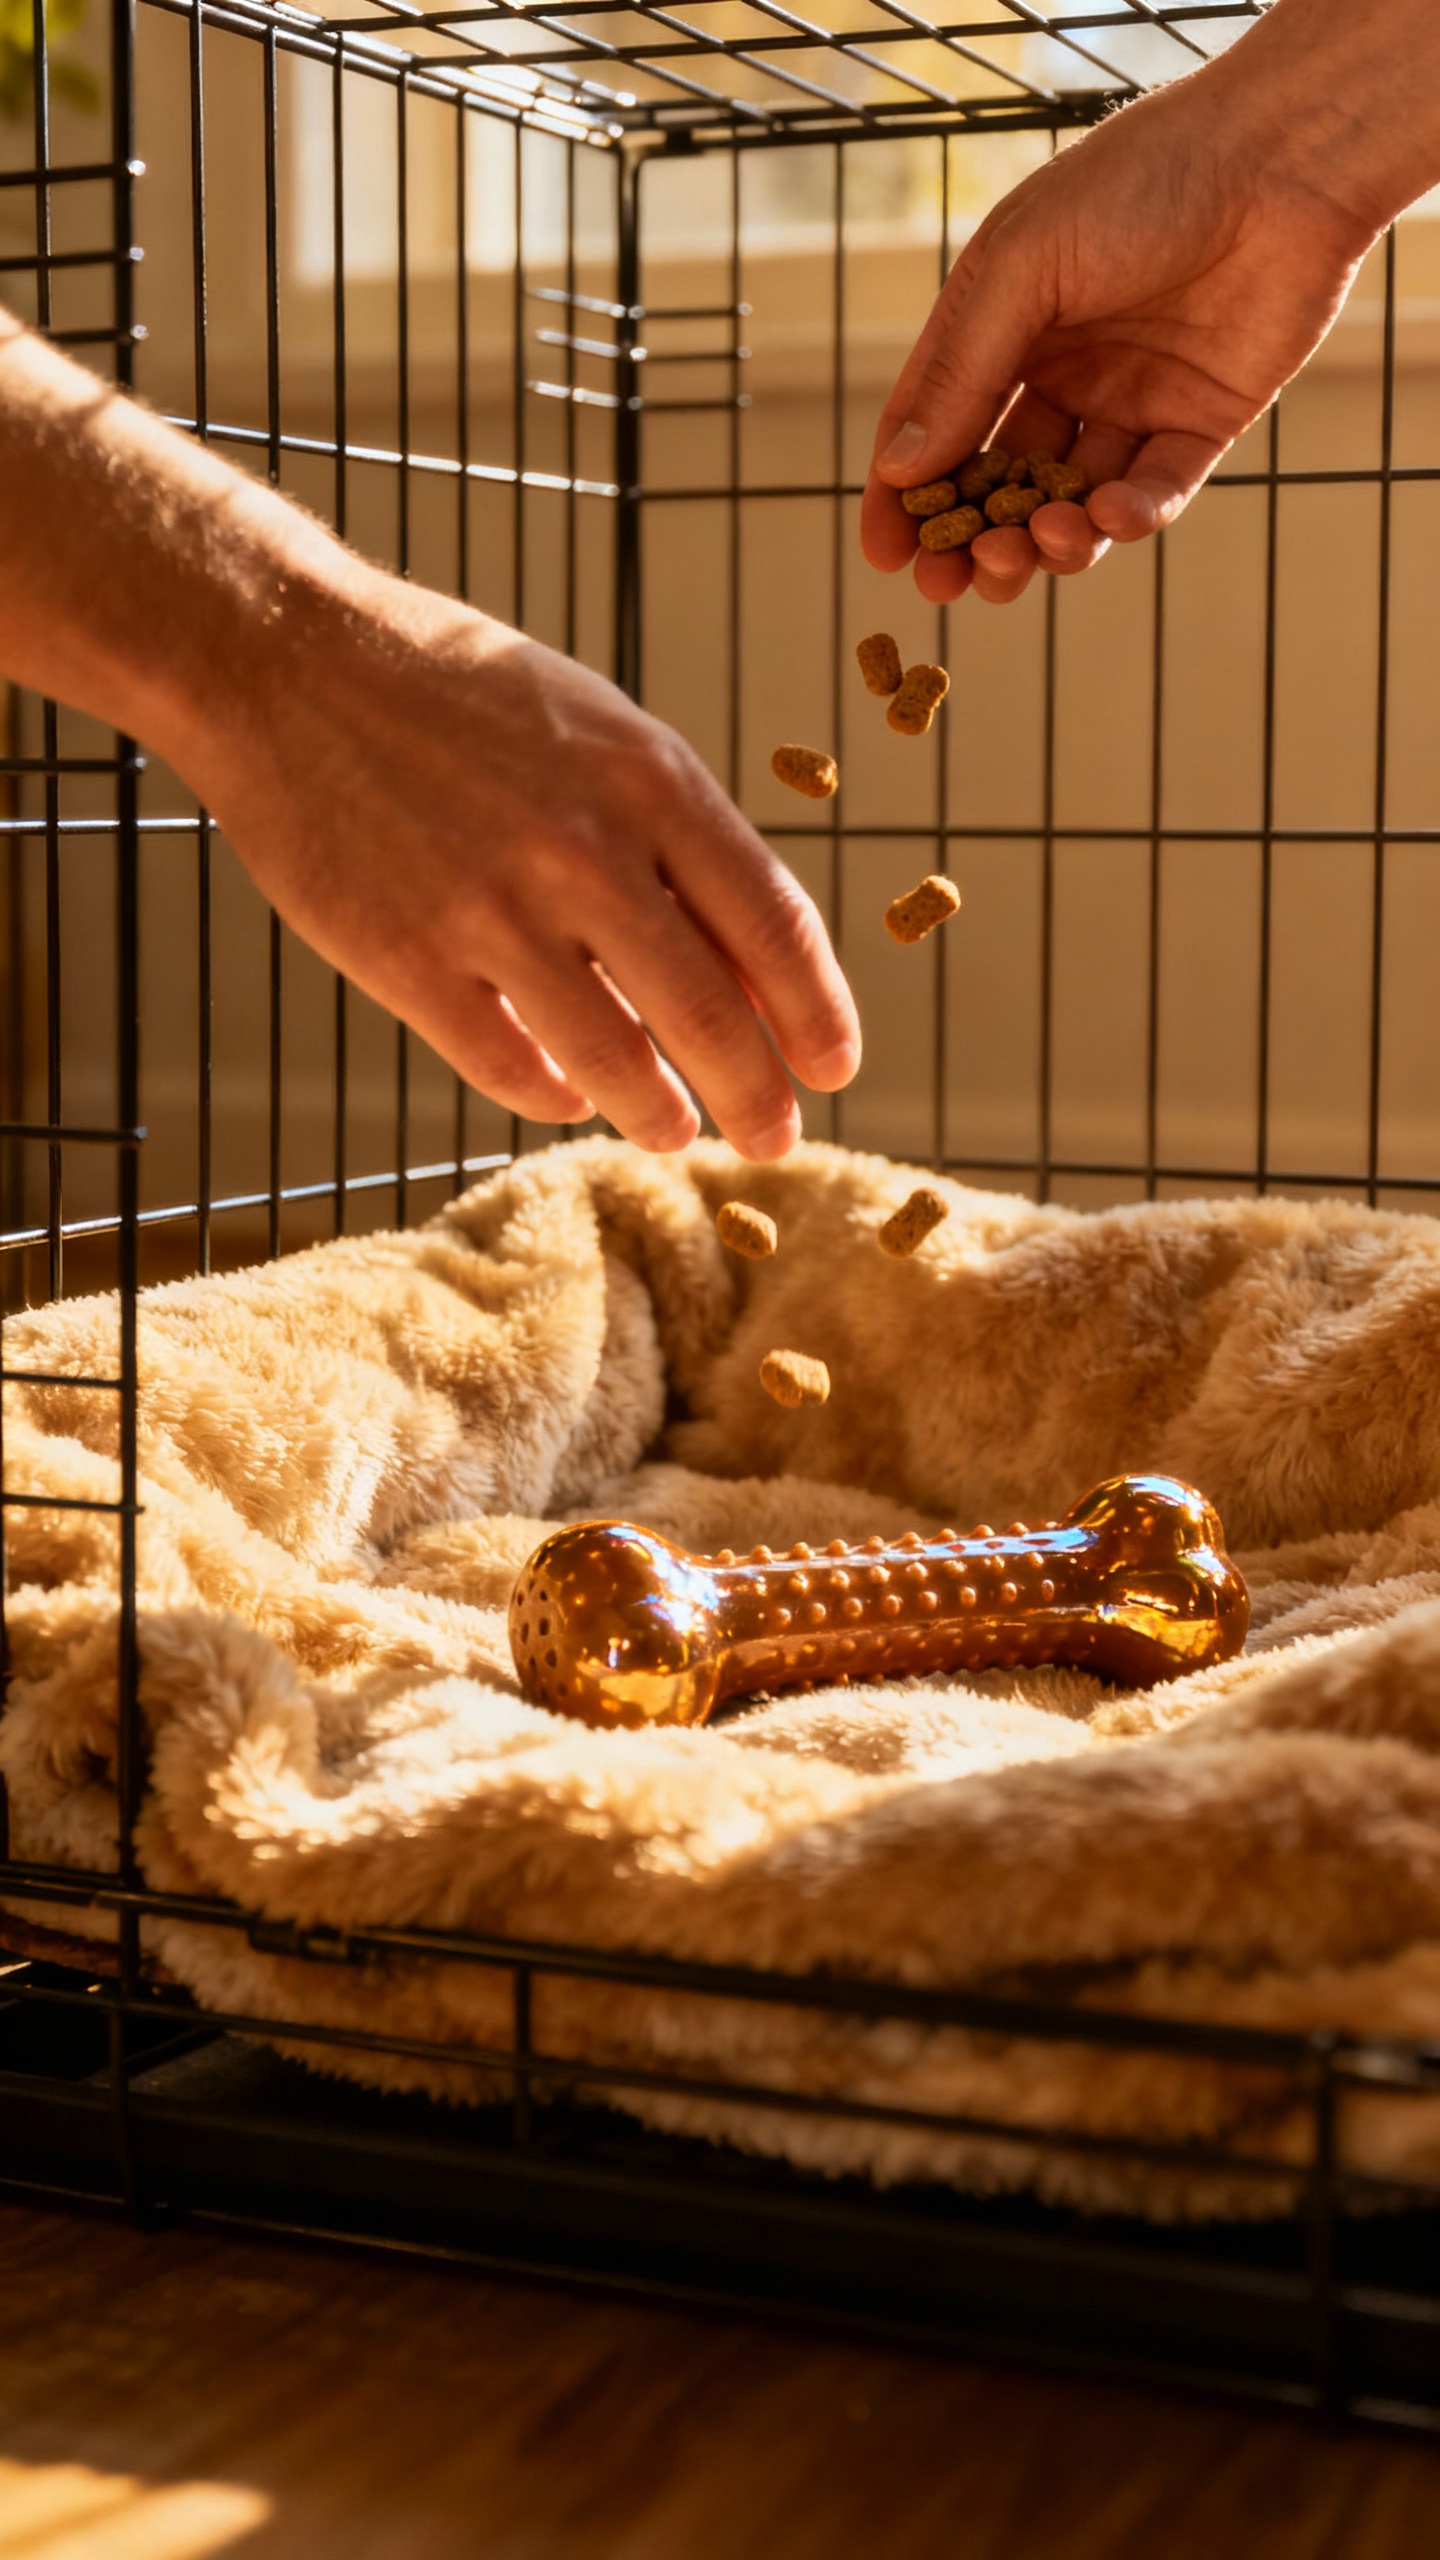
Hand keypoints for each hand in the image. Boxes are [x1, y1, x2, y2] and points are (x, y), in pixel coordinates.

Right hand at [193, 570, 859, 1157]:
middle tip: (775, 1134)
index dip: (815, 1013)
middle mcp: (585, 852)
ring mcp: (494, 912)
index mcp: (650, 783)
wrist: (288, 660)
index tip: (835, 1066)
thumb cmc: (457, 692)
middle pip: (708, 1013)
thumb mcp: (598, 730)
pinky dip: (548, 1094)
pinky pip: (507, 1065)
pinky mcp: (409, 960)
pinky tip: (564, 1098)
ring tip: (675, 1130)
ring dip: (658, 1111)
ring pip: (614, 1059)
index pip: (772, 925)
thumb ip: (674, 838)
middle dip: (757, 1092)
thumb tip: (745, 963)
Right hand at [863, 7, 1413, 609]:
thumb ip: (962, 371)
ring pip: (1073, 502)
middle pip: (1002, 482)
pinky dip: (1128, 518)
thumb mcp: (1025, 268)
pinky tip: (1107, 519)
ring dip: (1047, 539)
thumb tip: (900, 471)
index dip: (905, 497)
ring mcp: (1131, 400)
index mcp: (1003, 325)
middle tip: (952, 581)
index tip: (887, 557)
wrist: (1281, 159)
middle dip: (974, 538)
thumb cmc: (1141, 184)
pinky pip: (1154, 492)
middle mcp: (1062, 368)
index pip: (935, 427)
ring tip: (1039, 544)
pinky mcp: (1201, 423)